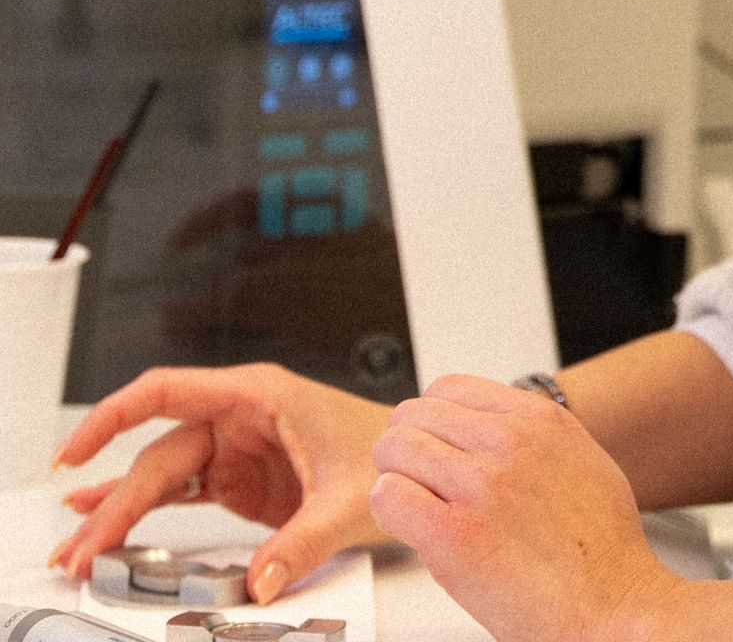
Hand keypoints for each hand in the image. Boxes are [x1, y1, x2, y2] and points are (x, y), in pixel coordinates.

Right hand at [48, 363, 388, 601]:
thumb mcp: (351, 497)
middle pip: (157, 452)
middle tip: (81, 554)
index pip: (170, 391)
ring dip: (118, 513)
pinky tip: (105, 528)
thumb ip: (302, 541)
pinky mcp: (239, 477)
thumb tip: (260, 583)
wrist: (416, 460)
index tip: (76, 447)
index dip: (113, 414)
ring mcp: (236, 447)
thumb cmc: (390, 450)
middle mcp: (241, 416)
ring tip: (77, 553)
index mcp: (261, 395)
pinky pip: (177, 491)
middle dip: (114, 504)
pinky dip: (140, 512)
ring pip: (160, 475)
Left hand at [371, 374, 687, 641]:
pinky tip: (415, 529)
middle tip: (414, 478)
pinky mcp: (453, 535)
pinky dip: (391, 511)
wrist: (611, 604)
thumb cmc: (602, 548)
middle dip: (406, 447)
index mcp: (538, 419)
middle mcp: (507, 442)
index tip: (434, 445)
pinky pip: (388, 496)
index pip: (449, 387)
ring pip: (395, 449)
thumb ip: (537, 438)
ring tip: (414, 506)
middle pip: (414, 414)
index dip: (433, 420)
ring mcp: (480, 485)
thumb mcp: (583, 460)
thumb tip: (500, 434)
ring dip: (395, 478)